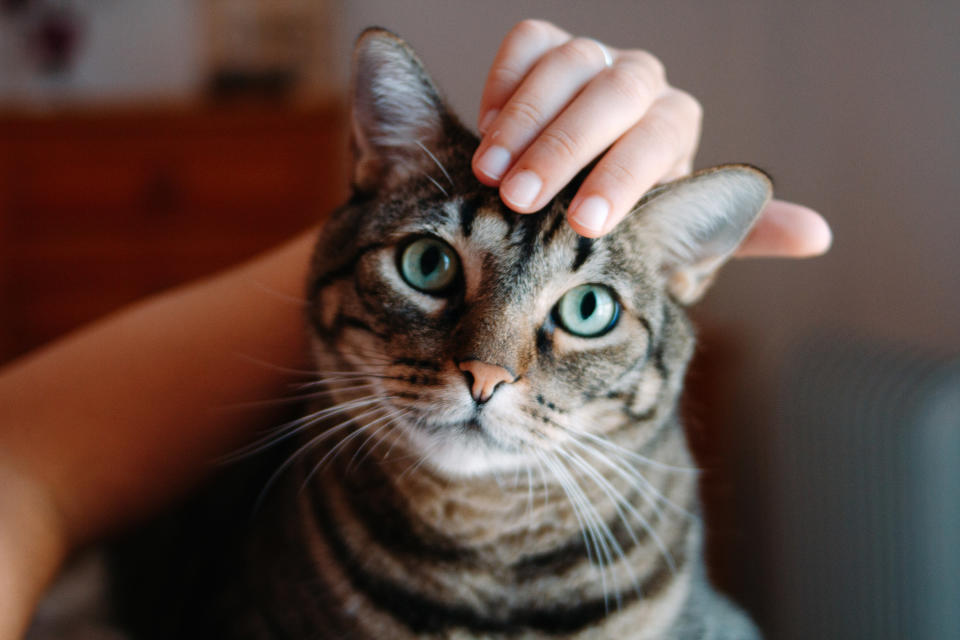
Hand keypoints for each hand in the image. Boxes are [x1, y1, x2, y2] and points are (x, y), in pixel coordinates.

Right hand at [472, 20, 830, 254]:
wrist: (567, 200)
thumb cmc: (627, 226)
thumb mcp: (679, 242)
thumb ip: (738, 233)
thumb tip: (819, 235)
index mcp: (675, 127)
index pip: (658, 137)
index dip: (624, 176)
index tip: (587, 225)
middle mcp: (640, 85)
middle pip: (612, 95)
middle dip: (564, 147)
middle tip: (520, 200)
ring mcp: (591, 60)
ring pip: (568, 63)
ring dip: (524, 120)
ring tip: (490, 173)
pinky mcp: (545, 48)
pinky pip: (527, 41)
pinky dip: (505, 79)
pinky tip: (484, 128)